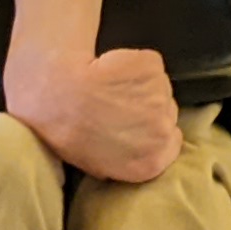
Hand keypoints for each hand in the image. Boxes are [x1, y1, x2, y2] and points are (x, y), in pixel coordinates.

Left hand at [7, 40, 184, 181]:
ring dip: (142, 86)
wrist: (59, 96)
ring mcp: (161, 96)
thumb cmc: (68, 133)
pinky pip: (150, 64)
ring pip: (159, 87)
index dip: (153, 130)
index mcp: (152, 162)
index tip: (137, 124)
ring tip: (111, 88)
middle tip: (119, 105)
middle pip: (167, 113)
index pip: (171, 143)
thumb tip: (135, 151)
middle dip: (149, 108)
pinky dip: (135, 64)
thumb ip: (128, 161)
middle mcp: (163, 132)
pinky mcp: (152, 67)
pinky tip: (112, 70)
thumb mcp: (97, 165)